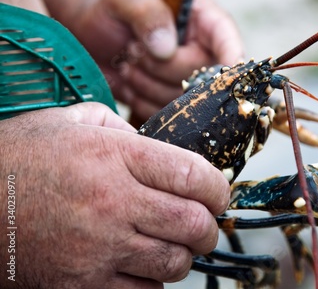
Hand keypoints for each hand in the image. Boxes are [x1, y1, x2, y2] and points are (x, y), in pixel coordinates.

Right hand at [0, 103, 229, 288]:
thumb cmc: (21, 159)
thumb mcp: (71, 122)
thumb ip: (120, 127)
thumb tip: (156, 145)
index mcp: (114, 156)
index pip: (193, 175)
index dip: (217, 187)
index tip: (217, 193)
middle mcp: (111, 202)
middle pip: (192, 224)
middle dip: (208, 227)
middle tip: (202, 224)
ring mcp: (97, 248)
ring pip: (173, 263)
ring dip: (182, 256)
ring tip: (171, 244)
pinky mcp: (81, 285)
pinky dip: (152, 282)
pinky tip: (140, 266)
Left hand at [71, 0, 243, 120]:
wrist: (90, 43)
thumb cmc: (113, 14)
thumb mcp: (125, 0)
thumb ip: (147, 14)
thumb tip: (166, 48)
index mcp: (203, 21)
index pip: (227, 39)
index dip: (230, 55)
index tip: (224, 67)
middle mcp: (204, 54)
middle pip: (202, 77)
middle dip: (161, 68)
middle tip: (133, 50)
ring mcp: (190, 83)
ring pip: (184, 101)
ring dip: (147, 84)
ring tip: (128, 63)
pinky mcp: (174, 106)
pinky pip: (167, 117)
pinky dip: (141, 101)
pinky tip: (129, 81)